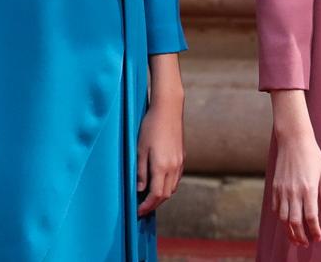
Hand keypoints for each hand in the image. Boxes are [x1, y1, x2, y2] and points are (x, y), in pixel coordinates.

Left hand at [136, 93, 184, 215]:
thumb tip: (140, 189)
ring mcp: (180, 162)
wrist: (168, 109)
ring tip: (148, 197)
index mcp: (162, 166)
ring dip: (161, 196)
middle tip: (141, 208)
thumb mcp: (139, 150)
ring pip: (172, 188)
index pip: (156, 196)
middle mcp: (174, 167)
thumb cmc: (150, 127)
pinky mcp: (182, 157)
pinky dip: (167, 185)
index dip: (146, 206)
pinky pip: (176, 178)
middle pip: (165, 195)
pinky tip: (159, 182)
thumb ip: (140, 172)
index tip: (137, 211)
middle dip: (153, 204)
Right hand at [270, 127, 320, 246]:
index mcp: (309, 188)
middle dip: (301, 236)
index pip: (311, 217)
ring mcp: (282, 190)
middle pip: (295, 222)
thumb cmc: (312, 155)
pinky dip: (281, 218)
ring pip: (283, 218)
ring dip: (289, 231)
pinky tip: (287, 222)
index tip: (318, 238)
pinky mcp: (275, 187)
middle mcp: (294, 192)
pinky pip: (276, 208)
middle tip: (306, 243)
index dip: (314, 231)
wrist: (293, 140)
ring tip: (295, 238)